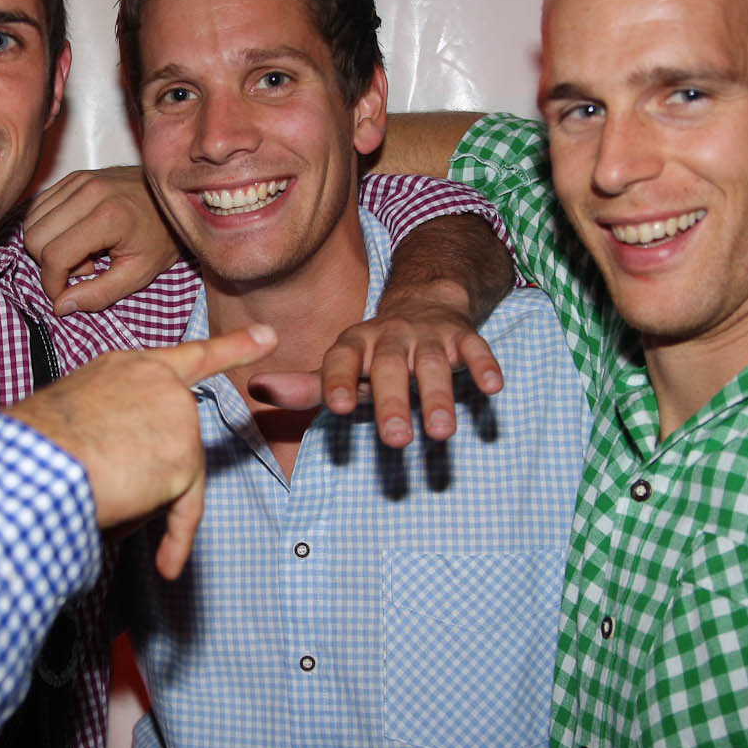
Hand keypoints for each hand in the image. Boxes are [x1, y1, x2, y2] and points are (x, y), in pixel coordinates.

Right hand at [7, 323, 276, 577]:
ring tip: (94, 493)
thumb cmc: (33, 443)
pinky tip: (169, 565)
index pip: (191, 357)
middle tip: (100, 481)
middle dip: (145, 473)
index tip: (267, 336)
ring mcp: (178, 419)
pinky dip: (175, 541)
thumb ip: (114, 427)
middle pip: (176, 441)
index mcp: (129, 367)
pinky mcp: (185, 460)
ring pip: (172, 479)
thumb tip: (130, 470)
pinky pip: (183, 511)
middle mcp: (161, 384)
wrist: (34, 460)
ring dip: (135, 500)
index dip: (234, 348)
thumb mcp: (75, 412)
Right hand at [23, 167, 180, 313]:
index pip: (54, 255)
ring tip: (83, 251)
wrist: (175, 197)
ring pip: (31, 222)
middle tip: (84, 268)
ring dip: (49, 246)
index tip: (64, 294)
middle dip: (50, 264)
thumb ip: (99, 294)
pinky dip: (49, 229)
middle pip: (34, 238)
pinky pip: (39, 207)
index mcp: (108, 217)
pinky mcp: (74, 177)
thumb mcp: (139, 274)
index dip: (52, 283)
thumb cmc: (162, 236)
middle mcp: (89, 192)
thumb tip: (61, 305)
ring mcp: (79, 180)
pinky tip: (77, 235)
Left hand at [249, 288, 500, 446]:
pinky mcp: (462, 336)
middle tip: (396, 441)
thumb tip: (255, 388)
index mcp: (353, 344)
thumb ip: (305, 385)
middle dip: (392, 403)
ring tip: (443, 432)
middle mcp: (388, 337)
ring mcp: (426, 336)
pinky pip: (474, 349)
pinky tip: (492, 388)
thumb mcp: (340, 368)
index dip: (338, 382)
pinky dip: (483, 366)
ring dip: (439, 395)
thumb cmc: (373, 355)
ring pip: (431, 364)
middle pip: (387, 368)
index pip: (340, 361)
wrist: (423, 305)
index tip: (336, 408)